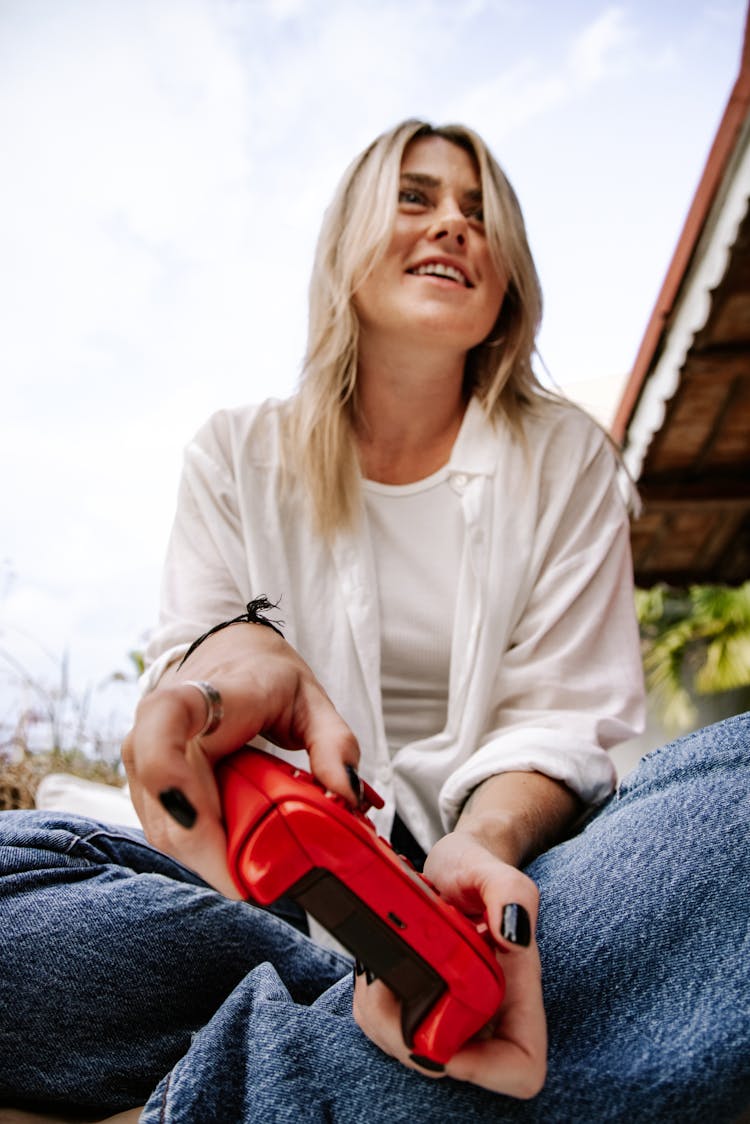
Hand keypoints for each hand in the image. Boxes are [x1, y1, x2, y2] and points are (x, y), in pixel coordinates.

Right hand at [122, 624, 359, 893]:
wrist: (232, 657)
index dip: (168, 771)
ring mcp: (147, 757)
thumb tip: (347, 796)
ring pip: (160, 824)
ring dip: (203, 858)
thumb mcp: (312, 700)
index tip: (197, 819)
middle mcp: (157, 726)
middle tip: (251, 884)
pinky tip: (233, 857)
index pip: (165, 719)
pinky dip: (200, 852)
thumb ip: (334, 744)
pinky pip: (166, 829)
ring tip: (250, 872)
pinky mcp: (150, 786)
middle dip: (205, 849)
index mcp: (201, 694)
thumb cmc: (268, 677)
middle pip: (163, 797)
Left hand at [352, 832, 545, 1097]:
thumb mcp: (495, 870)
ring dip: (381, 1019)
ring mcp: (452, 1015)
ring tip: (376, 971)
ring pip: (412, 1052)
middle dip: (406, 1035)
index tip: (440, 1030)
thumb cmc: (477, 871)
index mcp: (516, 993)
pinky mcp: (421, 1007)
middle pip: (452, 1067)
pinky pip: (388, 1029)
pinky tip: (371, 970)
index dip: (483, 1069)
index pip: (521, 1067)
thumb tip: (512, 934)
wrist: (453, 866)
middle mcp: (487, 1015)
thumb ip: (511, 894)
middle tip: (384, 986)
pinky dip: (371, 1005)